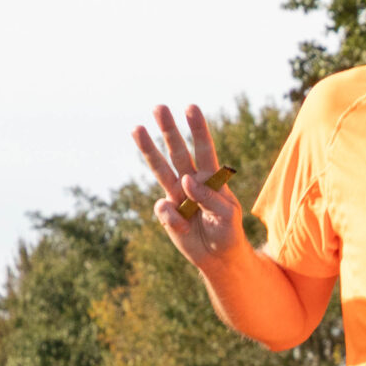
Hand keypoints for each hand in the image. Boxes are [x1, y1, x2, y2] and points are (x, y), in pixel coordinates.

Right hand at [132, 105, 243, 268]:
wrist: (218, 258)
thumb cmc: (228, 232)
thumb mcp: (227, 215)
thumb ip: (209, 197)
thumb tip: (185, 181)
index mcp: (211, 178)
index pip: (204, 149)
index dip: (198, 129)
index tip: (191, 108)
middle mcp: (191, 181)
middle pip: (178, 151)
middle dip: (168, 129)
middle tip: (158, 106)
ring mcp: (177, 195)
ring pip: (160, 168)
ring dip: (148, 148)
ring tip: (136, 128)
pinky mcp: (167, 213)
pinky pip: (163, 209)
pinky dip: (172, 218)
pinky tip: (184, 227)